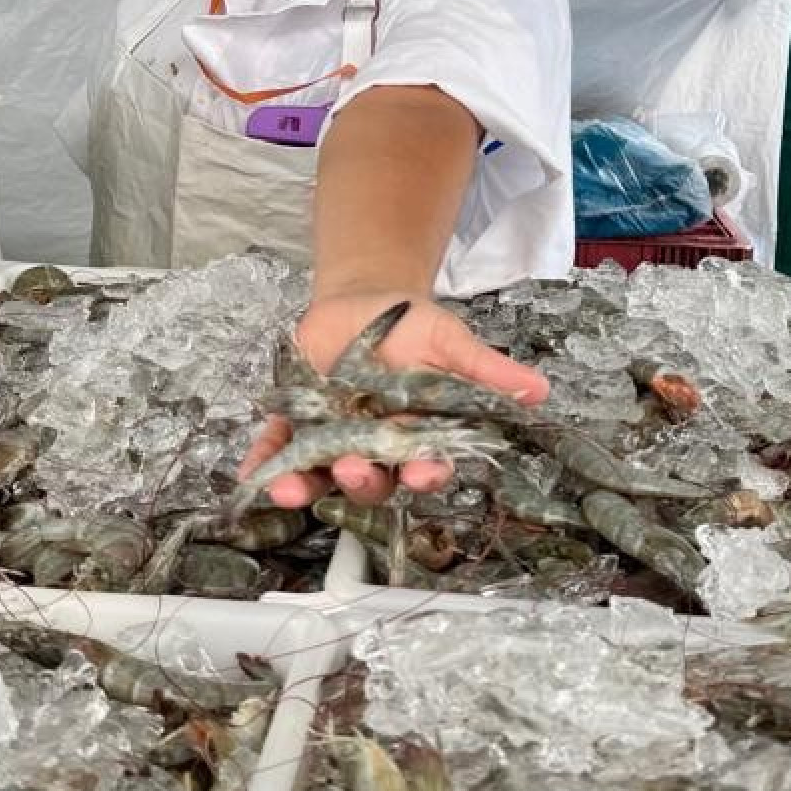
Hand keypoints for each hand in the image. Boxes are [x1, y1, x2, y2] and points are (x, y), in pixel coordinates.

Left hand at [236, 291, 548, 508]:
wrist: (365, 300)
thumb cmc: (414, 326)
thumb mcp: (451, 342)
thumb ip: (487, 371)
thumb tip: (538, 390)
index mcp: (417, 438)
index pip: (425, 467)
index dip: (424, 473)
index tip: (422, 471)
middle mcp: (375, 449)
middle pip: (371, 479)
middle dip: (362, 479)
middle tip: (354, 467)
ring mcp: (333, 440)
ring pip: (321, 475)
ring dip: (305, 485)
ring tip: (291, 490)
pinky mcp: (295, 424)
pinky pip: (277, 451)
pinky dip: (263, 462)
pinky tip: (252, 474)